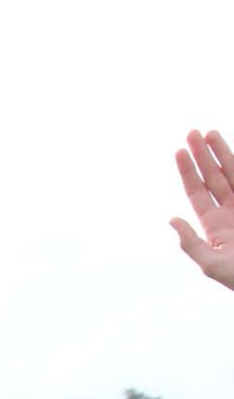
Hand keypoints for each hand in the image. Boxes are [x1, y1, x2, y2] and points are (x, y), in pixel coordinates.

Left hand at [172, 128, 233, 290]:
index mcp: (215, 225)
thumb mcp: (212, 265)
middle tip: (192, 132)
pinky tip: (231, 153)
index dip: (188, 171)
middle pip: (214, 177)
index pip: (198, 192)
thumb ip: (191, 245)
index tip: (179, 150)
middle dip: (203, 155)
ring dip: (222, 153)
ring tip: (210, 132)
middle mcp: (231, 212)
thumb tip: (171, 219)